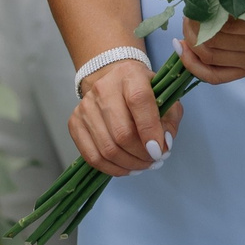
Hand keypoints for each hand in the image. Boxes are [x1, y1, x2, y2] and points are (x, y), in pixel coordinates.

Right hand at [69, 57, 182, 175]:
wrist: (113, 82)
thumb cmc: (143, 91)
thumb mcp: (164, 97)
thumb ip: (169, 120)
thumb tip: (163, 146)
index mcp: (130, 75)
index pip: (139, 102)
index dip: (150, 131)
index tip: (159, 152)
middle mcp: (103, 88)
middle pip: (122, 133)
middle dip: (141, 155)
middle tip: (154, 161)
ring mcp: (85, 106)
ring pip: (107, 149)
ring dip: (129, 164)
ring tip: (143, 165)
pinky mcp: (74, 122)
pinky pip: (92, 156)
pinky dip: (112, 168)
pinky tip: (126, 167)